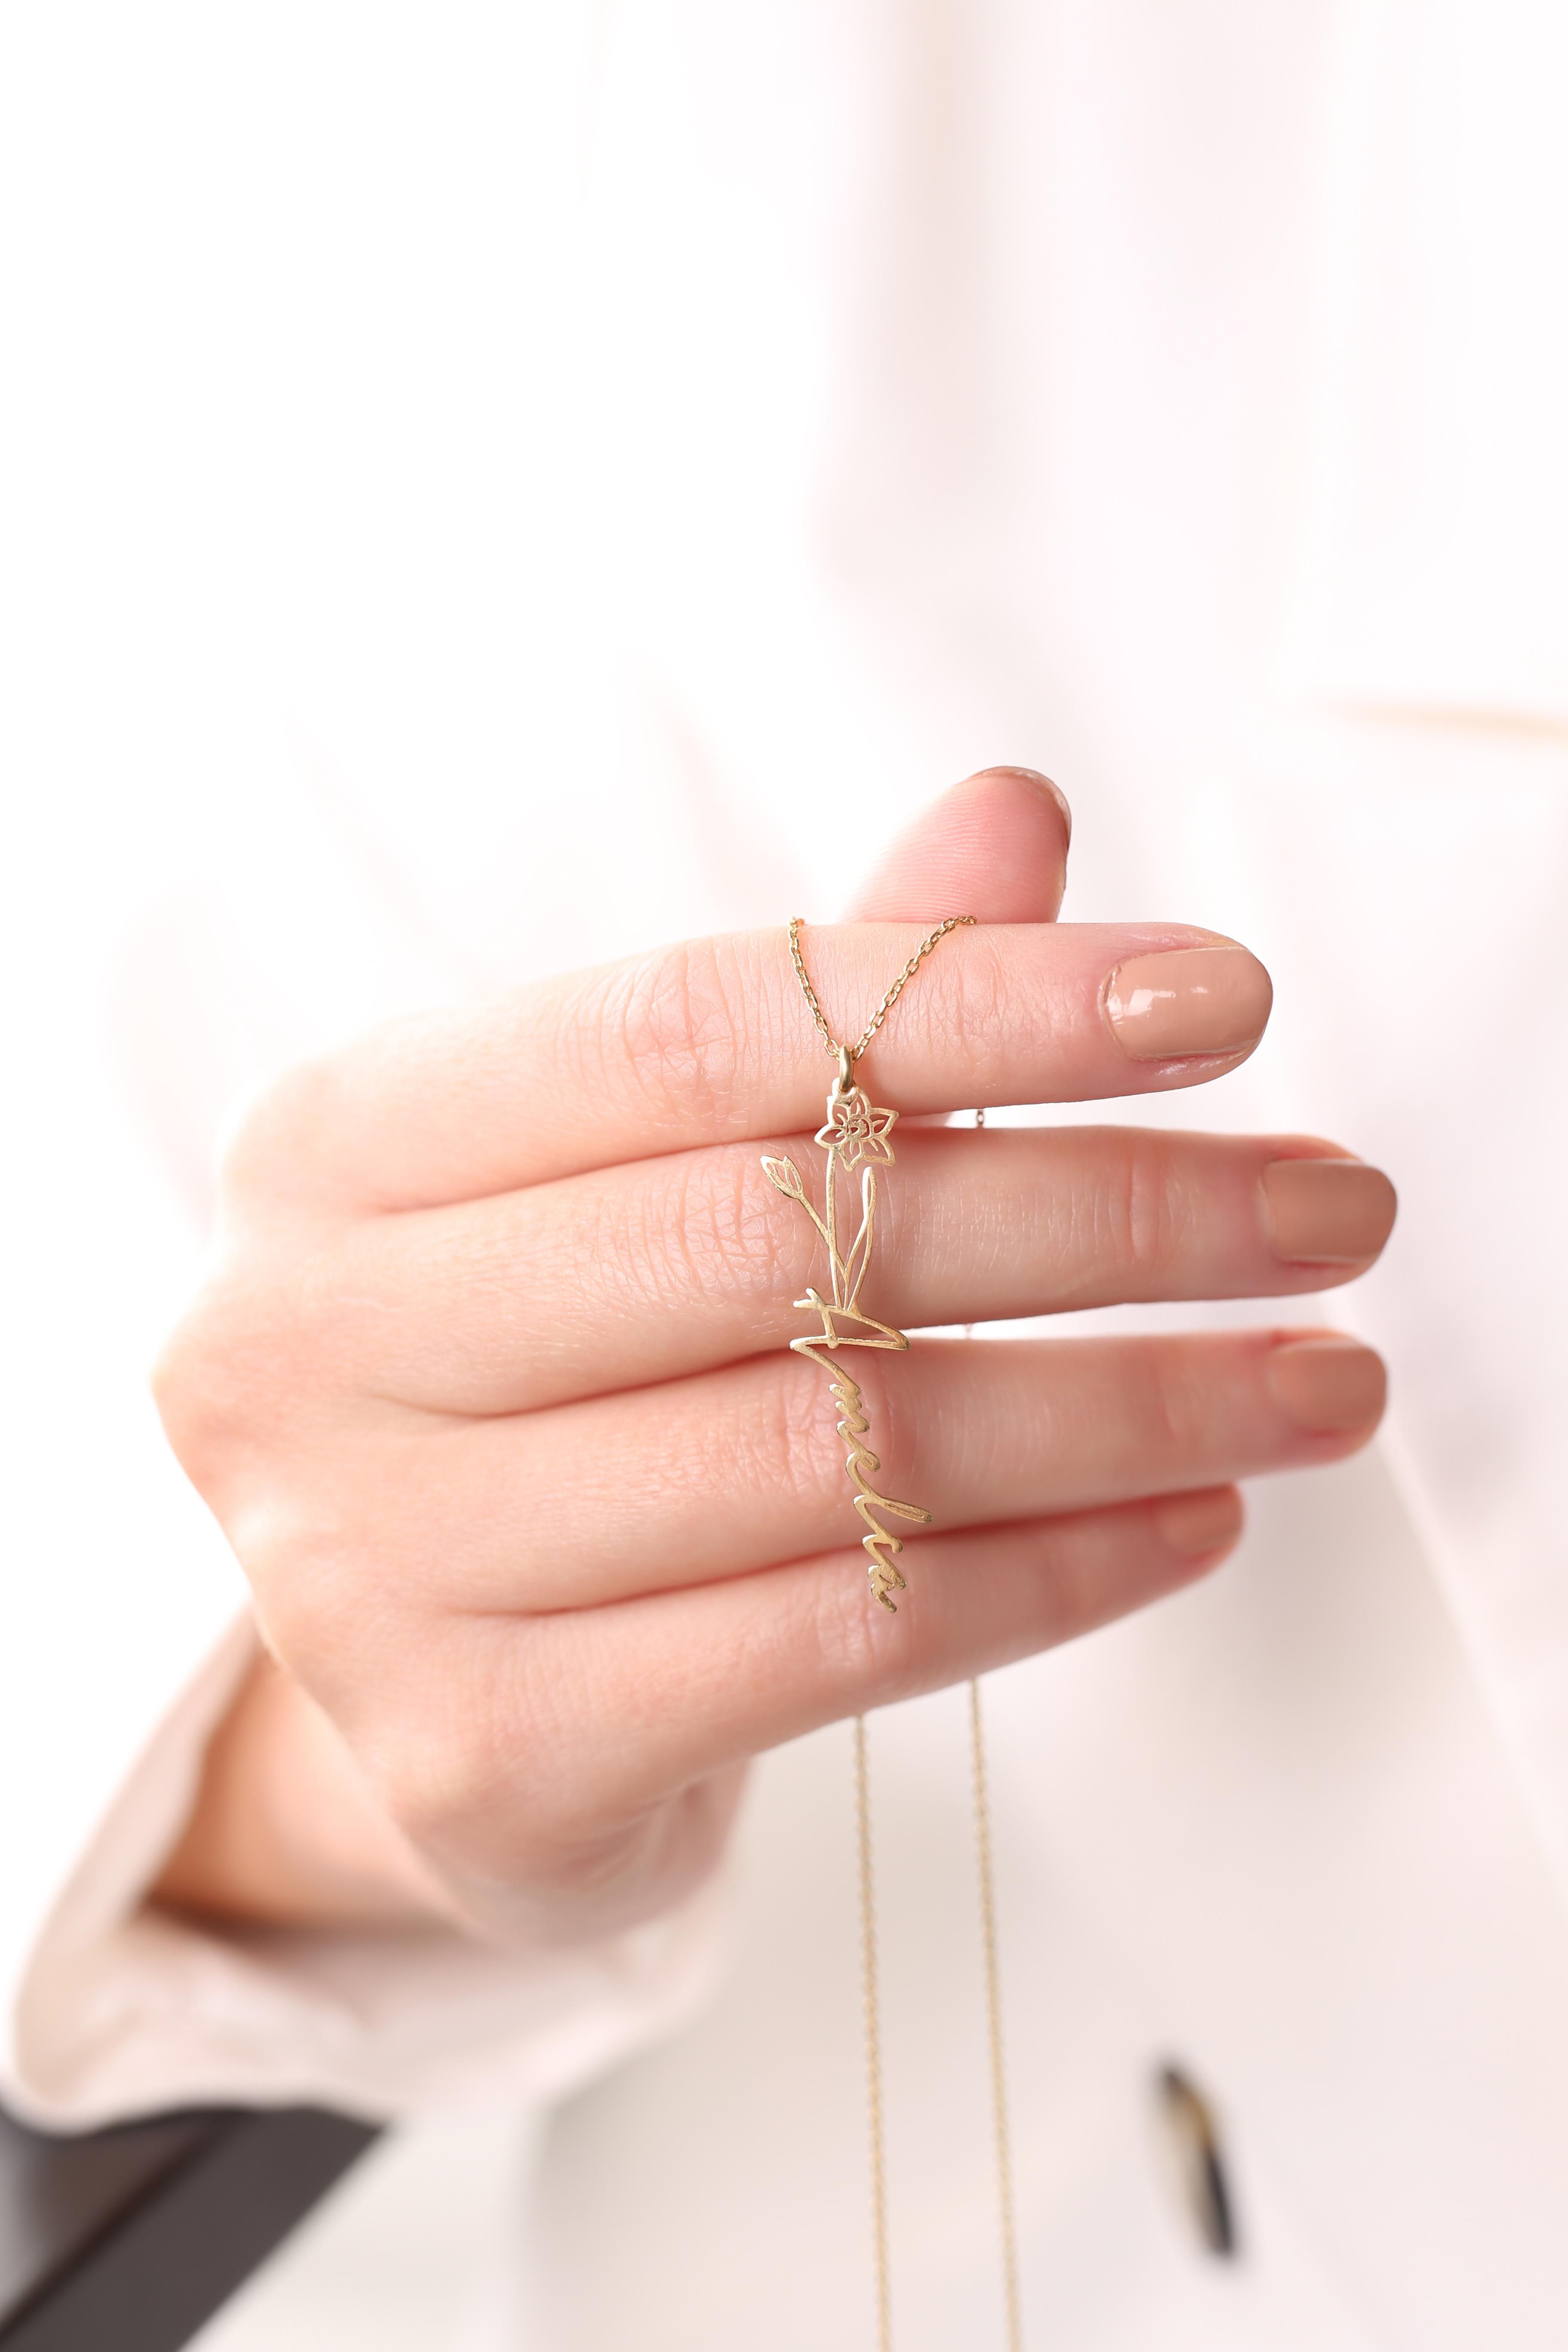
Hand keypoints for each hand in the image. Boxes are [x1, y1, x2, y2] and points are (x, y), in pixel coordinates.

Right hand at [152, 771, 1393, 1940]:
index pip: (697, 1029)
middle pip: (781, 1240)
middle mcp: (317, 1343)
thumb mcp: (633, 1167)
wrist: (412, 1672)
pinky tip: (1191, 1515)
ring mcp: (372, 1569)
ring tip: (1317, 1375)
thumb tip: (1009, 822)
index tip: (1220, 999)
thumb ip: (809, 1009)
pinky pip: (835, 1639)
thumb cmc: (547, 1372)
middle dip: (1104, 1218)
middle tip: (1330, 1209)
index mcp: (342, 1145)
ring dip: (1127, 1409)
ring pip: (834, 1453)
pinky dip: (1051, 1574)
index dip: (974, 1002)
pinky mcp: (483, 1755)